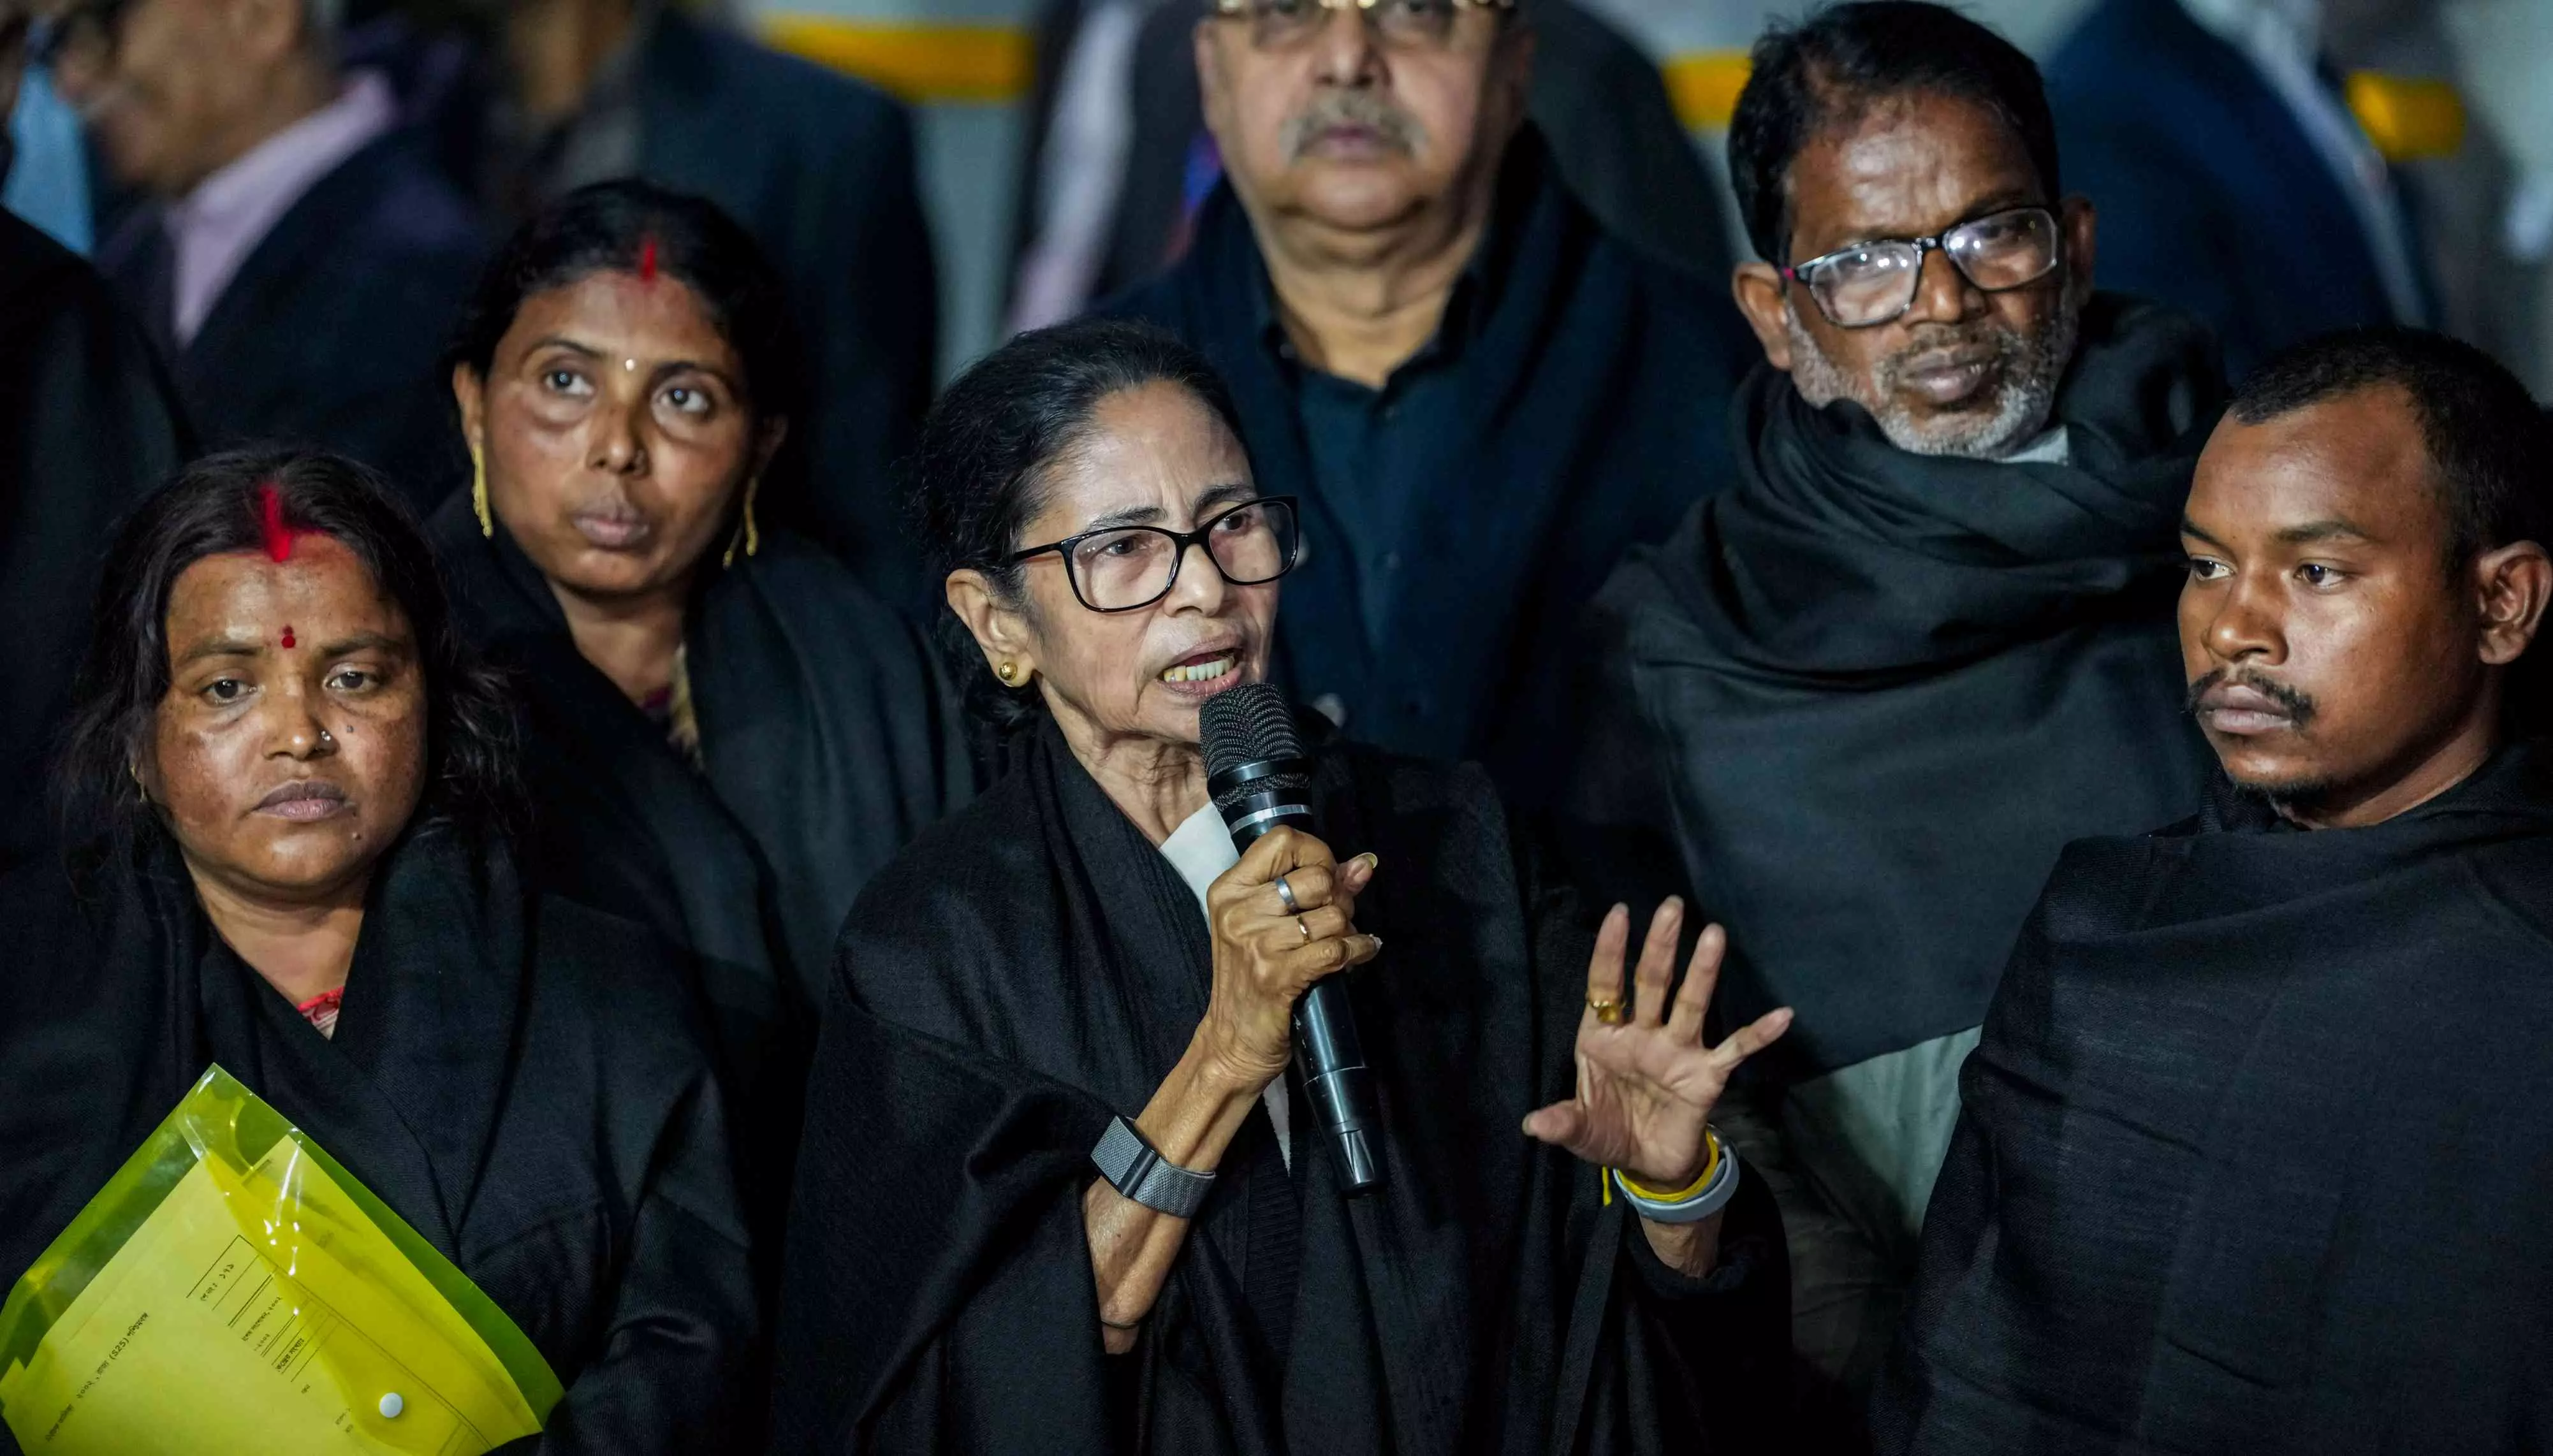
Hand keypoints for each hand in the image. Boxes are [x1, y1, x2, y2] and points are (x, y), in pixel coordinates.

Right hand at [1197, 827, 1381, 1090]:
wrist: (1233, 1043)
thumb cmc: (1253, 980)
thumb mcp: (1268, 926)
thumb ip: (1315, 889)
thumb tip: (1364, 864)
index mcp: (1230, 889)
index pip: (1283, 840)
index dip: (1317, 853)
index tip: (1327, 876)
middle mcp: (1238, 911)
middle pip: (1316, 877)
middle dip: (1339, 897)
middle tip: (1335, 919)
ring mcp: (1255, 943)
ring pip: (1331, 915)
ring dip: (1347, 929)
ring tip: (1339, 942)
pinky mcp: (1276, 976)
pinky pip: (1337, 948)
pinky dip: (1358, 950)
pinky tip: (1359, 953)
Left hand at [1523, 898, 1790, 1188]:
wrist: (1648, 1166)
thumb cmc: (1609, 1133)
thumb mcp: (1580, 1130)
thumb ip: (1563, 1123)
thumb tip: (1534, 1125)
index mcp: (1604, 1037)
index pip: (1605, 986)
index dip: (1610, 951)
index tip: (1618, 913)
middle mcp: (1643, 1034)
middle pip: (1652, 982)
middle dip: (1659, 945)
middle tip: (1671, 906)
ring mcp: (1677, 1050)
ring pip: (1691, 1003)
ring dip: (1702, 971)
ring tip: (1713, 934)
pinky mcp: (1706, 1075)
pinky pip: (1736, 1050)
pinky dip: (1758, 1035)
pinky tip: (1782, 1015)